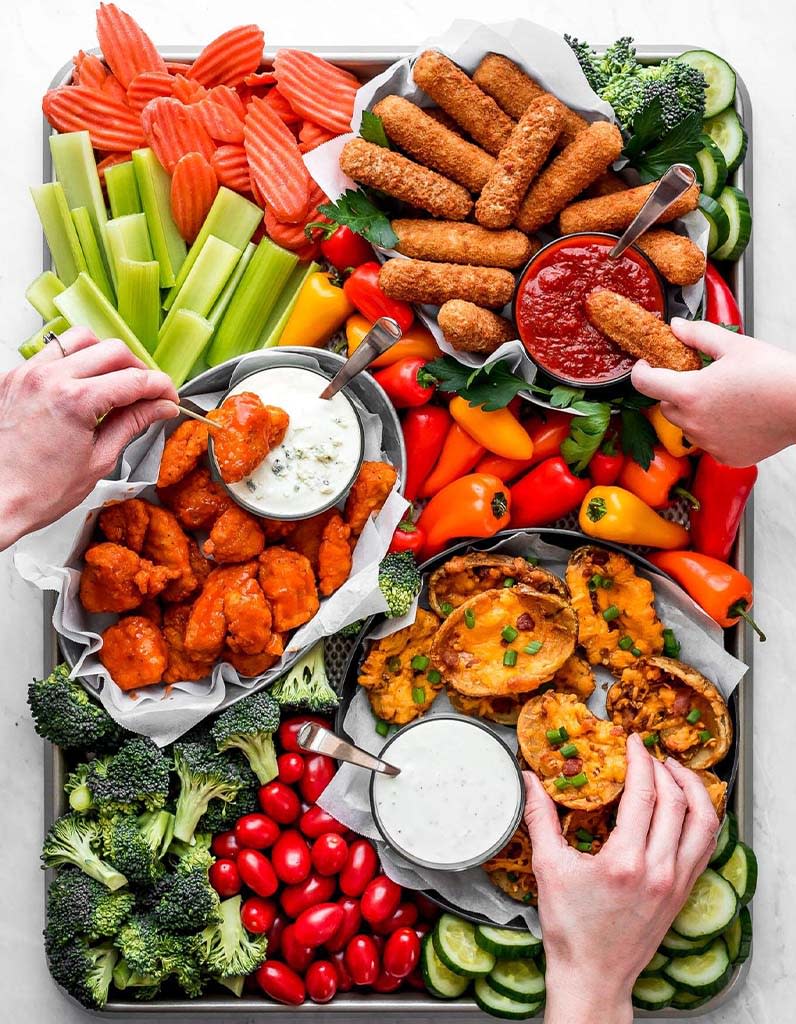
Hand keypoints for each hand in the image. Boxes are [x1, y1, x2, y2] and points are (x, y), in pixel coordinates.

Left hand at [0, 328, 177, 548]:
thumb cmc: (37, 492)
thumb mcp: (99, 460)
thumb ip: (132, 424)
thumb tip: (158, 408)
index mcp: (75, 401)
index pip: (134, 380)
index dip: (161, 388)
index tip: (168, 398)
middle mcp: (49, 378)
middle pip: (112, 350)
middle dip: (138, 369)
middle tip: (147, 393)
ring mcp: (27, 374)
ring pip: (80, 340)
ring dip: (105, 356)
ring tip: (114, 382)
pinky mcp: (12, 378)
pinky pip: (50, 353)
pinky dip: (73, 362)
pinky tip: (81, 385)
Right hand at [525, 733, 718, 1023]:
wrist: (593, 975)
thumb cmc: (570, 929)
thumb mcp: (548, 868)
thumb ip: (540, 818)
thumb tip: (529, 780)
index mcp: (625, 862)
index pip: (645, 794)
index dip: (640, 760)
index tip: (632, 741)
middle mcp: (659, 870)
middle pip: (678, 802)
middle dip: (665, 768)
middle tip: (649, 752)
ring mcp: (676, 883)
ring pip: (703, 823)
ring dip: (693, 790)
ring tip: (676, 772)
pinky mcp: (683, 893)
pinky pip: (705, 846)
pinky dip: (700, 818)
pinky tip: (685, 807)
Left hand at [631, 318, 795, 465]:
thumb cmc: (774, 374)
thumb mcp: (734, 345)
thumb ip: (698, 334)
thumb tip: (677, 327)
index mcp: (689, 393)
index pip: (644, 384)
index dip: (640, 372)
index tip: (645, 365)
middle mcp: (693, 423)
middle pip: (665, 406)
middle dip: (673, 391)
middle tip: (695, 378)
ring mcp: (709, 443)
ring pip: (687, 426)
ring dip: (694, 412)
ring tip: (722, 397)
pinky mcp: (726, 456)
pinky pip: (708, 442)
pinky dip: (714, 430)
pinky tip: (735, 416)